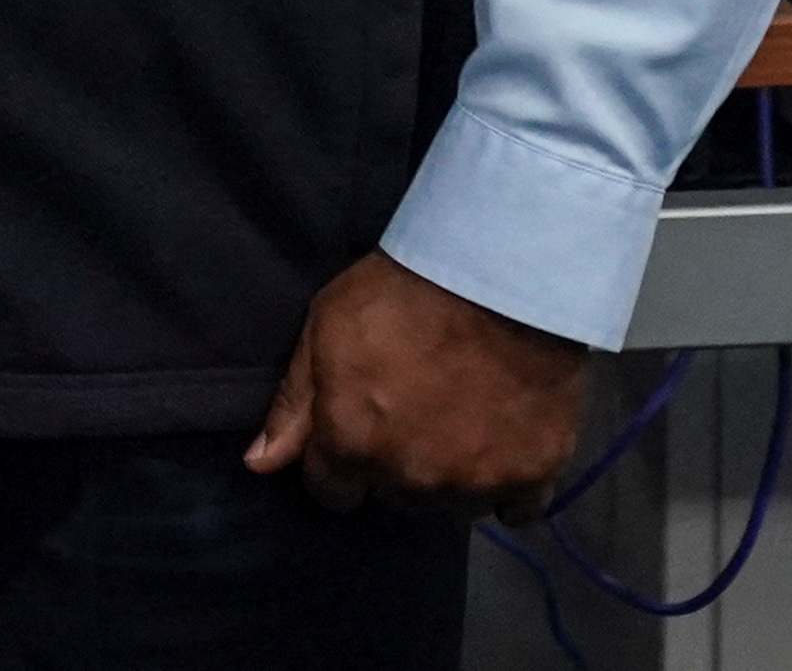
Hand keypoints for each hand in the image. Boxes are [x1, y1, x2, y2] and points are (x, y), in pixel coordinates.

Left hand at [243, 253, 583, 514]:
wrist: (498, 281)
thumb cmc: (399, 296)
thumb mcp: (324, 331)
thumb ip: (294, 405)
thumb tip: (258, 463)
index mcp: (353, 445)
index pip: (331, 492)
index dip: (338, 464)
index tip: (355, 433)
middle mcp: (411, 478)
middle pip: (392, 497)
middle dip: (393, 466)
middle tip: (412, 414)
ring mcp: (475, 483)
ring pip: (450, 507)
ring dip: (447, 479)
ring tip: (458, 426)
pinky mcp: (533, 476)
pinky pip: (516, 509)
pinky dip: (509, 489)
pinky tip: (502, 449)